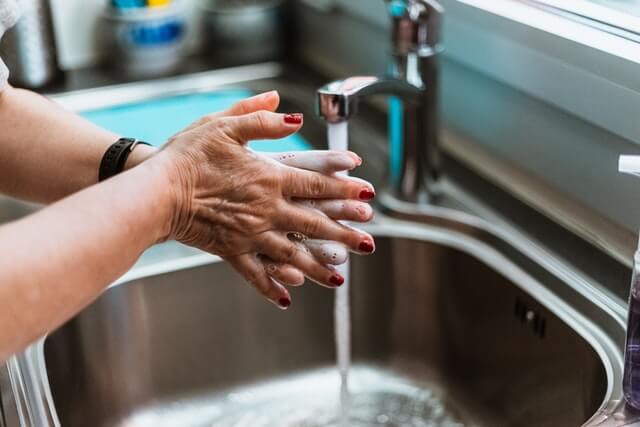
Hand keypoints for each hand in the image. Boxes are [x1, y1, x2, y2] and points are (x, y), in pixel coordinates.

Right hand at [150, 92, 375, 308]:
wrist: (155, 192)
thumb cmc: (187, 157)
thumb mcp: (224, 125)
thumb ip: (261, 118)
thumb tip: (294, 117)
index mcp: (269, 178)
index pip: (317, 185)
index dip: (345, 190)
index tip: (368, 197)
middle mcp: (266, 210)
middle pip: (314, 223)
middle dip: (344, 234)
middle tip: (368, 243)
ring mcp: (250, 234)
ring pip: (293, 254)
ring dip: (319, 266)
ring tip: (340, 277)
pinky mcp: (231, 251)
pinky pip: (256, 274)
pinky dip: (272, 287)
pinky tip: (288, 298)